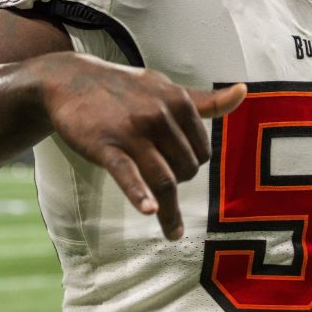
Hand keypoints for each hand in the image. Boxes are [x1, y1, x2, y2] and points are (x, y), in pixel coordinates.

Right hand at [32, 52, 245, 239]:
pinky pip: (128, 175)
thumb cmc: (123, 89)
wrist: (69, 80)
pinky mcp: (106, 146)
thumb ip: (204, 100)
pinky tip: (149, 211)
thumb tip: (243, 91)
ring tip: (173, 232)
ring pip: (164, 179)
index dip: (192, 167)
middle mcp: (159, 115)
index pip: (201, 151)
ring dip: (170, 212)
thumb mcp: (164, 88)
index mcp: (178, 102)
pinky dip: (140, 194)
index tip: (177, 172)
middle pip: (187, 169)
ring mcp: (132, 131)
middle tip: (161, 185)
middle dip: (179, 183)